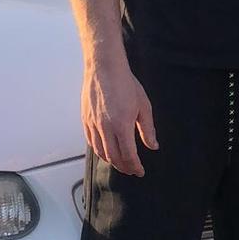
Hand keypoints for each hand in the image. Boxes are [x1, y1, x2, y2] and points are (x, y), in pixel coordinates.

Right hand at [82, 58, 157, 173]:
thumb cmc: (125, 83)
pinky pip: (91, 142)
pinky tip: (106, 151)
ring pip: (100, 152)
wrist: (105, 67)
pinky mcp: (85, 120)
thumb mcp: (143, 106)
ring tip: (120, 163)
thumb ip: (148, 129)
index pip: (128, 155)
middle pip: (114, 157)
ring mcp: (93, 124)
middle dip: (124, 167)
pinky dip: (99, 151)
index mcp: (122, 125)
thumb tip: (153, 145)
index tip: (140, 171)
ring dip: (111, 161)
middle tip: (131, 170)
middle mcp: (105, 127)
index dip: (135, 166)